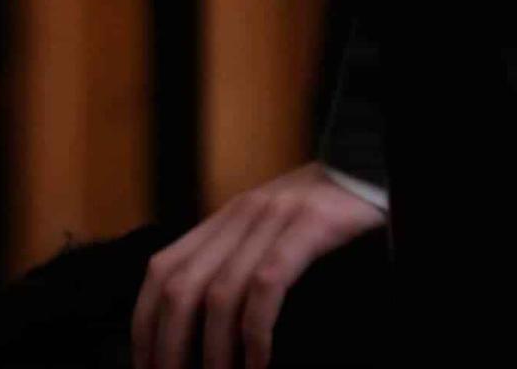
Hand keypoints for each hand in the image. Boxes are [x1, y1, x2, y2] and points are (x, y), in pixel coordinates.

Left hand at [131, 166, 383, 368]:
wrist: (371, 166)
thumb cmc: (324, 208)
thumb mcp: (268, 229)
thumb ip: (236, 261)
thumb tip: (204, 322)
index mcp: (223, 217)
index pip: (162, 270)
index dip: (146, 321)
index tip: (145, 363)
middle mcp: (239, 214)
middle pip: (180, 286)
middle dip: (169, 344)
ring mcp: (273, 218)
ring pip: (221, 292)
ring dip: (213, 350)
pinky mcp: (309, 226)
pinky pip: (269, 284)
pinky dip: (257, 330)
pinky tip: (257, 363)